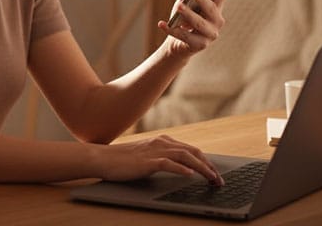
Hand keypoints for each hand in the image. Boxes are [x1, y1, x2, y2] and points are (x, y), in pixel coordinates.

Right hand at [98, 134, 223, 184]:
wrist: (103, 158)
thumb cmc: (122, 160)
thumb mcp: (146, 156)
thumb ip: (162, 158)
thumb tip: (180, 168)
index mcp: (162, 141)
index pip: (191, 150)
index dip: (206, 161)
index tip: (215, 173)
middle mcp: (161, 143)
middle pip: (193, 152)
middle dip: (209, 166)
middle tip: (218, 180)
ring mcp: (154, 151)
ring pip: (185, 156)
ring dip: (202, 168)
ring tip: (212, 179)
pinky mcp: (147, 161)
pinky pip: (167, 163)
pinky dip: (180, 168)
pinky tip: (190, 174)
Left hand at [157, 0, 229, 57]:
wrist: (178, 44)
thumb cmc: (184, 18)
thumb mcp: (188, 2)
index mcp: (217, 9)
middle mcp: (217, 22)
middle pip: (212, 9)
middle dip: (204, 0)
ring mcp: (210, 35)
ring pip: (199, 23)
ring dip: (188, 14)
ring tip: (179, 6)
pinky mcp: (199, 46)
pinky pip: (184, 36)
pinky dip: (171, 29)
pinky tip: (162, 24)